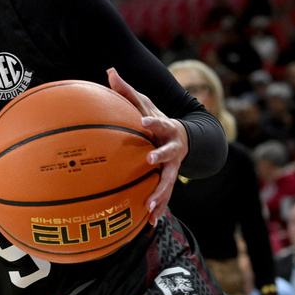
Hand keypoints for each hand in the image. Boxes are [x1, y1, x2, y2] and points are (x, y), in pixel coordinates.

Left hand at [107, 67, 185, 223]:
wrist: (184, 138)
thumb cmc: (156, 119)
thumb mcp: (145, 104)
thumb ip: (127, 90)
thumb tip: (109, 69)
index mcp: (166, 129)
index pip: (161, 122)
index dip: (154, 121)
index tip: (144, 122)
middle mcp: (173, 149)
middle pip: (168, 155)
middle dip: (160, 158)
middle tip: (149, 162)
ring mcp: (173, 167)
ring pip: (168, 183)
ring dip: (160, 195)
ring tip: (151, 208)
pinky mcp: (168, 181)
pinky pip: (163, 197)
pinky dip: (157, 210)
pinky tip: (147, 224)